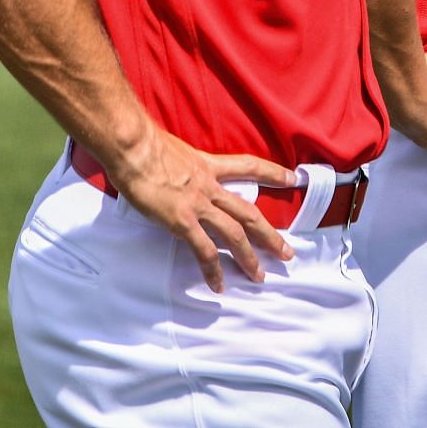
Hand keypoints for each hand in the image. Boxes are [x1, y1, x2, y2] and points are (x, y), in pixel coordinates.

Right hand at [104, 128, 298, 292]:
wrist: (133, 147)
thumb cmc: (143, 143)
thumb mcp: (174, 149)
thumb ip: (182, 164)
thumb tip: (176, 170)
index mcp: (209, 165)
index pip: (249, 166)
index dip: (273, 173)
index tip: (293, 179)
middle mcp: (209, 186)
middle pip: (249, 212)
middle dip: (270, 234)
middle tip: (286, 252)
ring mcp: (198, 205)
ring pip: (234, 234)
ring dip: (249, 257)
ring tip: (259, 276)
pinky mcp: (182, 221)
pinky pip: (203, 250)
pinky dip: (213, 269)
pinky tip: (218, 284)